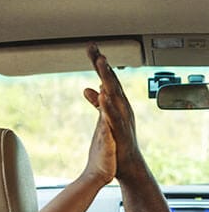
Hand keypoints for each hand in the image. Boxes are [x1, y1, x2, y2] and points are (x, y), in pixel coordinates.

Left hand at [84, 42, 143, 181]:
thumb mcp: (102, 118)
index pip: (106, 78)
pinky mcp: (120, 131)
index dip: (99, 63)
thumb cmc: (115, 141)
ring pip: (114, 94)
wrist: (124, 164)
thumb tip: (87, 88)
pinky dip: (109, 104)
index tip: (91, 47)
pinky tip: (104, 94)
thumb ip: (96, 102)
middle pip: (111, 81)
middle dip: (103, 64)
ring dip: (108, 77)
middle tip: (95, 48)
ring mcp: (122, 118)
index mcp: (116, 103)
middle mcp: (121, 107)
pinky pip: (114, 115)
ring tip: (101, 63)